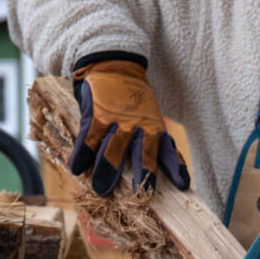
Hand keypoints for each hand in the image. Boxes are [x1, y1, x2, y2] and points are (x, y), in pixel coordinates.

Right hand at [70, 58, 189, 195]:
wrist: (115, 62)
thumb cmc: (132, 99)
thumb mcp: (149, 116)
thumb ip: (151, 139)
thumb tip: (153, 172)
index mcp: (155, 129)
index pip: (169, 152)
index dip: (175, 169)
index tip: (183, 185)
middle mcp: (139, 127)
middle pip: (143, 154)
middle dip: (143, 175)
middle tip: (141, 196)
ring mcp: (117, 122)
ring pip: (113, 149)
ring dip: (106, 170)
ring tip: (101, 190)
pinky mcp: (97, 115)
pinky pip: (88, 137)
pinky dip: (82, 154)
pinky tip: (76, 168)